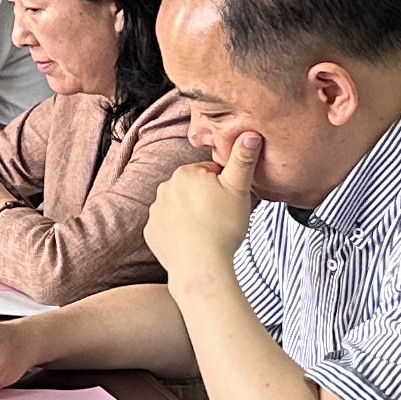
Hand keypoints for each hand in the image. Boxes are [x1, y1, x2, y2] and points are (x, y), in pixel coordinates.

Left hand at [145, 141, 260, 285]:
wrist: (200, 266)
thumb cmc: (222, 229)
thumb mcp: (239, 189)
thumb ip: (243, 159)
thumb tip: (249, 133)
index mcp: (186, 173)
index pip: (211, 173)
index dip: (226, 187)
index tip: (230, 202)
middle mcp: (165, 188)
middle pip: (195, 189)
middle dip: (208, 199)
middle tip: (222, 217)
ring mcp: (156, 211)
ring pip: (182, 208)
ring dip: (194, 215)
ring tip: (209, 231)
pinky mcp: (151, 232)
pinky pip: (169, 227)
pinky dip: (180, 232)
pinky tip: (193, 241)